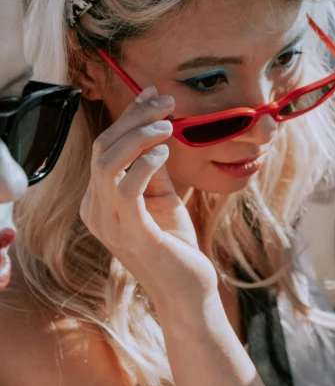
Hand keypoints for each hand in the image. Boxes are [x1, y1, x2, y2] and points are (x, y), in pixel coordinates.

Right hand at [80, 86, 218, 304]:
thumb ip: (153, 164)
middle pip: (103, 148)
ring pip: (108, 162)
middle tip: (166, 102)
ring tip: (168, 125)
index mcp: (98, 200)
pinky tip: (164, 152)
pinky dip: (145, 164)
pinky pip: (127, 189)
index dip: (127, 116)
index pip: (104, 147)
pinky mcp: (131, 235)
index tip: (153, 94)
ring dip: (139, 136)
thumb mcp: (161, 196)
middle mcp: (95, 211)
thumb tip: (156, 123)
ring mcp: (109, 225)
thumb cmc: (175, 245)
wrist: (188, 291)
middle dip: (134, 118)